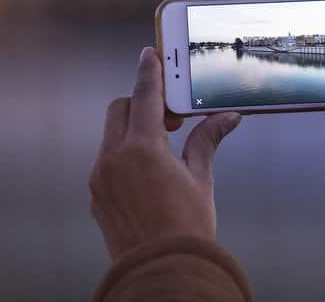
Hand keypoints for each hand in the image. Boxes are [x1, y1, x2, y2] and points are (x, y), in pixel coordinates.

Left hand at [89, 47, 241, 259]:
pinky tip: (148, 171)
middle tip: (172, 117)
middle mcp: (113, 158)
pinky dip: (124, 153)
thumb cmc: (186, 228)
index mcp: (142, 149)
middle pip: (121, 110)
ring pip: (112, 135)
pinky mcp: (97, 195)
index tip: (150, 55)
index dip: (149, 72)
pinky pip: (107, 160)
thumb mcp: (200, 179)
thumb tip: (227, 118)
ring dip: (133, 129)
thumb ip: (207, 141)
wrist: (163, 271)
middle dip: (143, 104)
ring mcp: (100, 178)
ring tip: (163, 147)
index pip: (145, 97)